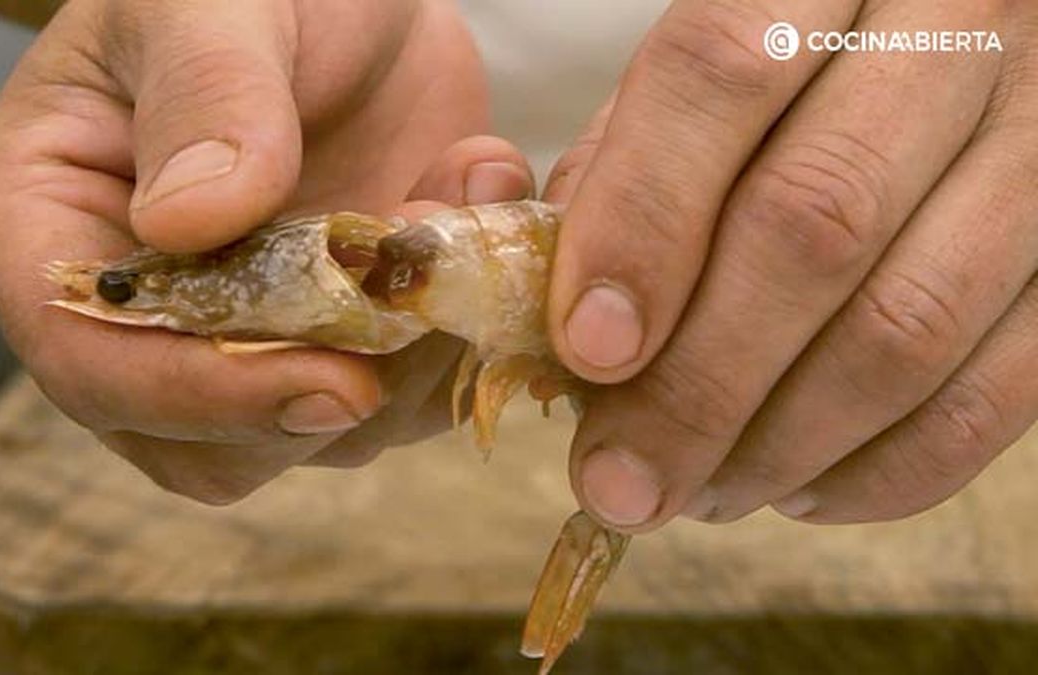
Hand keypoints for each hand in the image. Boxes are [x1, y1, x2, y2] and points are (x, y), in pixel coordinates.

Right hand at [0, 0, 532, 503]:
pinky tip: (472, 218)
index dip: (200, 393)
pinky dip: (452, 340)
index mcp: (43, 222)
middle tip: (415, 303)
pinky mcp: (328, 341)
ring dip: (405, 364)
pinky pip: (392, 401)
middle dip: (319, 393)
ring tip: (450, 218)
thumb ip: (205, 98)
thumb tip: (187, 224)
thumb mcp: (213, 2)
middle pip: (197, 440)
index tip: (328, 381)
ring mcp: (234, 337)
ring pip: (306, 437)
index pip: (87, 358)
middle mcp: (133, 307)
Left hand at [546, 0, 1037, 528]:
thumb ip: (627, 167)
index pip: (722, 72)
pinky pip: (999, 392)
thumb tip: (572, 323)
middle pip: (816, 223)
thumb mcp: (698, 74)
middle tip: (622, 481)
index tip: (587, 351)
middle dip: (698, 384)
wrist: (958, 49)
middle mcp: (959, 32)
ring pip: (909, 324)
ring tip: (697, 494)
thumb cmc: (791, 73)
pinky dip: (887, 470)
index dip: (643, 223)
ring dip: (782, 444)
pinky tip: (801, 489)